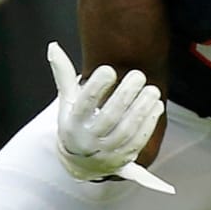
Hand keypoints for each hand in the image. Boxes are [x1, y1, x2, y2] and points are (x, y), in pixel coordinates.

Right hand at [47, 41, 172, 193]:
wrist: (80, 163)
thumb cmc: (76, 123)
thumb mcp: (67, 102)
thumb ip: (63, 74)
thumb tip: (53, 46)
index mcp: (73, 123)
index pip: (84, 104)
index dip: (97, 87)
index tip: (110, 70)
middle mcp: (88, 139)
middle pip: (109, 117)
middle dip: (126, 95)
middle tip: (138, 74)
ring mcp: (106, 151)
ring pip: (126, 130)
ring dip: (141, 109)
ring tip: (152, 89)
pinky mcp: (122, 159)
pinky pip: (138, 142)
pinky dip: (149, 124)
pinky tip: (156, 106)